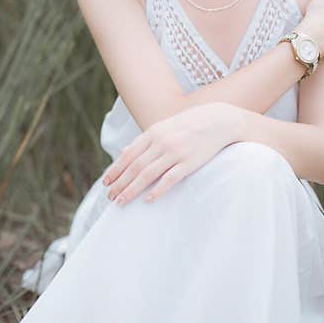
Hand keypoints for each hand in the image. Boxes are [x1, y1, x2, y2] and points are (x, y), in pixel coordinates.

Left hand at [101, 102, 242, 205]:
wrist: (217, 121)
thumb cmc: (187, 126)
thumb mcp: (163, 127)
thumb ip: (143, 141)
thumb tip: (124, 152)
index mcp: (152, 133)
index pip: (128, 154)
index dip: (115, 169)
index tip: (106, 183)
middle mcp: (161, 142)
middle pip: (134, 167)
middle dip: (120, 183)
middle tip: (110, 197)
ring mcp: (175, 153)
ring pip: (147, 174)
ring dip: (132, 189)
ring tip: (121, 201)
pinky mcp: (190, 163)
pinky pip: (170, 179)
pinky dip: (157, 190)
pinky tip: (148, 200)